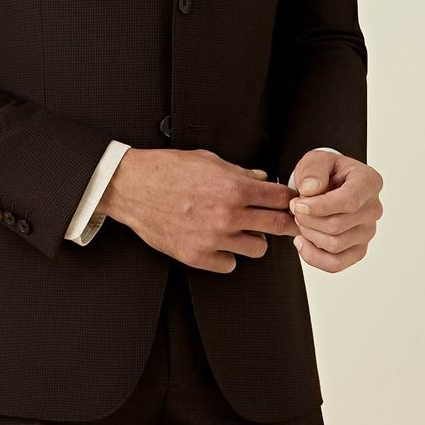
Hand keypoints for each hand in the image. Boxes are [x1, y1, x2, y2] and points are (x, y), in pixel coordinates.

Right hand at [98, 147, 298, 272]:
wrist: (131, 187)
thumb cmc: (166, 170)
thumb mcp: (208, 160)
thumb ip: (239, 172)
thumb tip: (262, 179)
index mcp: (234, 188)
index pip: (280, 198)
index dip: (290, 200)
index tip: (293, 203)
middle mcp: (228, 216)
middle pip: (278, 225)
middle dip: (286, 222)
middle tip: (285, 221)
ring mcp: (213, 239)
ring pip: (258, 249)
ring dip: (253, 239)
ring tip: (240, 229)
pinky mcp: (197, 257)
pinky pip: (229, 264)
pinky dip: (227, 255)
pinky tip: (218, 242)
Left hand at [288, 149, 382, 272]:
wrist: (328, 185)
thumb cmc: (325, 172)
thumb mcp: (316, 160)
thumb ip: (313, 170)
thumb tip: (311, 191)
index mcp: (369, 182)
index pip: (348, 201)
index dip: (319, 207)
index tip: (298, 205)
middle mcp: (373, 209)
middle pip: (337, 225)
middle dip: (308, 219)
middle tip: (295, 208)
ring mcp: (368, 231)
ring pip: (335, 245)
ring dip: (309, 235)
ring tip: (301, 220)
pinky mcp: (358, 249)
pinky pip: (336, 264)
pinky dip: (314, 256)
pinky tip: (302, 241)